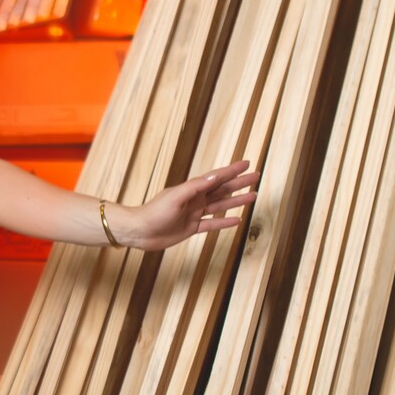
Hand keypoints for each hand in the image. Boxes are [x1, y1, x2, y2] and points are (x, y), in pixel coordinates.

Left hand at [121, 158, 259, 250]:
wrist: (139, 231)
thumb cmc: (154, 212)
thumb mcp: (176, 196)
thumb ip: (196, 186)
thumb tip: (216, 175)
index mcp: (192, 189)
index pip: (216, 177)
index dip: (232, 171)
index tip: (246, 163)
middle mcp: (195, 199)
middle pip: (222, 189)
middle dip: (239, 183)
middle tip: (255, 177)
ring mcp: (194, 213)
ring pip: (220, 205)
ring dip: (236, 201)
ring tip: (252, 196)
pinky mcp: (191, 228)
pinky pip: (212, 224)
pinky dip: (224, 222)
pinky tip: (237, 220)